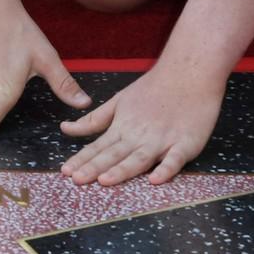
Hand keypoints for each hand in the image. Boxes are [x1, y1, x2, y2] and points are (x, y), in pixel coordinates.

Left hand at [60, 65, 225, 185]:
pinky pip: (175, 159)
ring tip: (105, 180)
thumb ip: (93, 120)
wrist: (189, 73)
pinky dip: (166, 169)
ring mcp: (162, 140)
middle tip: (77, 180)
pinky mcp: (185, 143)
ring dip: (122, 170)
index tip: (65, 172)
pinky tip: (156, 179)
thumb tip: (65, 128)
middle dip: (94, 168)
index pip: (97, 147)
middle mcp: (139, 136)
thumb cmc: (153, 89)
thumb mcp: (118, 101)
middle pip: (114, 155)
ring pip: (139, 159)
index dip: (81, 160)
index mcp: (122, 127)